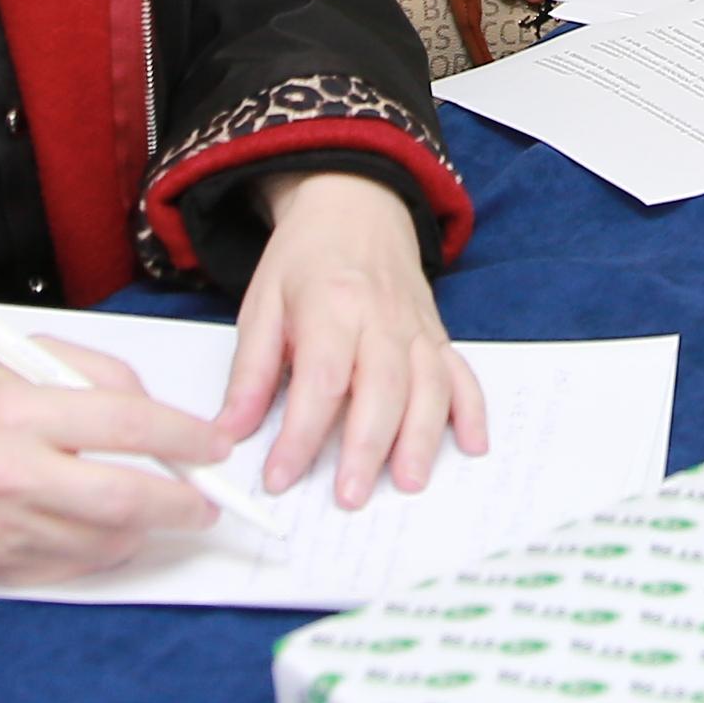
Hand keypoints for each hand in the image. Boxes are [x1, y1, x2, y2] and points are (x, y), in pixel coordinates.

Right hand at [0, 342, 234, 585]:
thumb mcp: (24, 358)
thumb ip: (97, 375)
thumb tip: (159, 414)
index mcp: (17, 411)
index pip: (126, 423)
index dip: (184, 437)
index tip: (213, 447)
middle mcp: (9, 475)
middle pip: (124, 499)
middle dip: (181, 504)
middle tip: (204, 502)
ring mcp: (1, 531)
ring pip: (104, 543)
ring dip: (144, 531)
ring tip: (152, 512)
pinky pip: (72, 569)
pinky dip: (101, 551)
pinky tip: (105, 531)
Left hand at [219, 169, 486, 507]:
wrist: (355, 206)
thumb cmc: (305, 260)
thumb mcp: (262, 305)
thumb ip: (251, 373)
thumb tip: (230, 433)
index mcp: (330, 305)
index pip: (320, 380)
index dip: (301, 434)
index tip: (280, 477)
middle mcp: (381, 317)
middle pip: (382, 387)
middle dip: (368, 447)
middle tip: (350, 497)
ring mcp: (416, 327)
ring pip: (429, 385)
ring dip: (423, 437)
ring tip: (409, 483)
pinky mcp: (438, 334)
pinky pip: (462, 373)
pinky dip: (473, 410)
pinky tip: (472, 446)